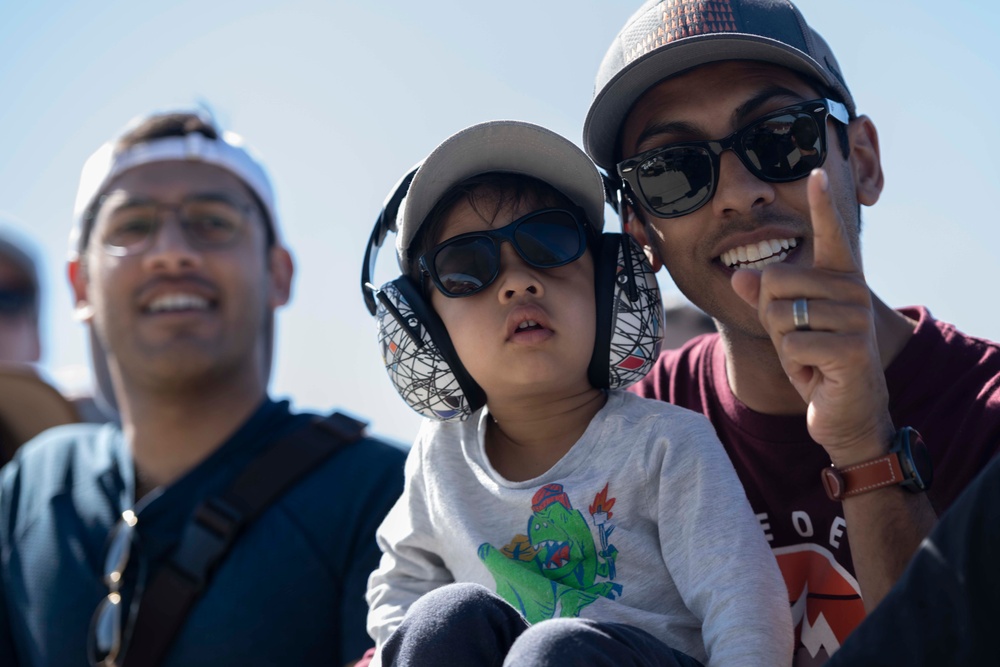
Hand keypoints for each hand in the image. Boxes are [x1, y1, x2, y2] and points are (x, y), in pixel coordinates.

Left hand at [731, 169, 892, 463]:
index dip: (823, 203)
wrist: (844, 411)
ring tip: (809, 356)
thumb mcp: (782, 326)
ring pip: (781, 314)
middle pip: (776, 280)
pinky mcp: (853, 348)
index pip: (831, 233)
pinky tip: (816, 373)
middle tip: (799, 340)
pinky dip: (794, 364)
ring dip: (785, 344)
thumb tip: (738, 274)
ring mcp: (855, 318)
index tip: (819, 170)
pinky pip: (792, 344)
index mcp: (839, 278)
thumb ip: (762, 298)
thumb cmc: (814, 362)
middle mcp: (852, 290)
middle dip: (772, 317)